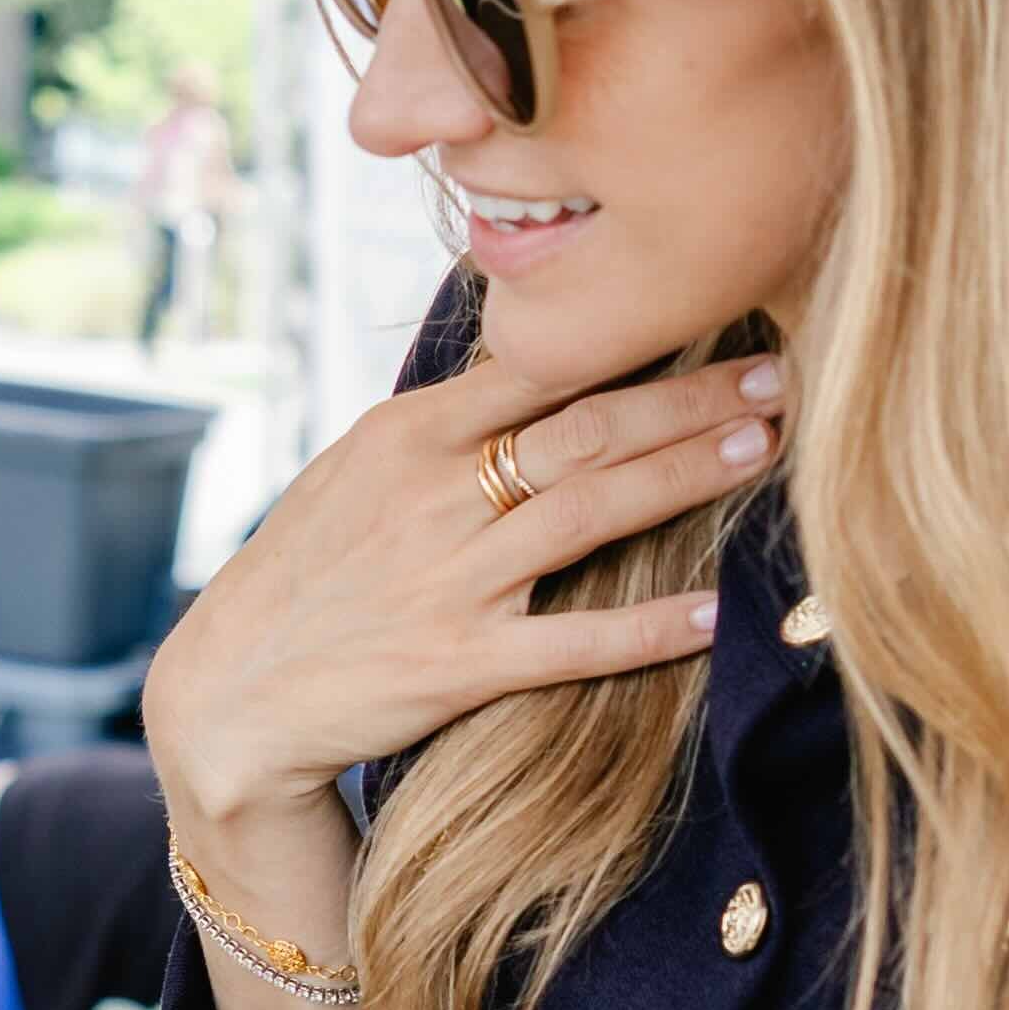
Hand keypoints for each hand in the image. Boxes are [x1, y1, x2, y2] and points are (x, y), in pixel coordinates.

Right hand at [135, 348, 786, 832]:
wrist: (227, 697)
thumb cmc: (301, 580)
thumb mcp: (353, 477)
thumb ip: (444, 430)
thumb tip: (535, 370)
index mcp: (406, 435)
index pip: (538, 365)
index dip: (634, 338)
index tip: (715, 312)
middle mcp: (430, 496)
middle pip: (584, 429)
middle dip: (690, 397)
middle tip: (781, 372)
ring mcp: (446, 579)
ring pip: (589, 512)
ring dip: (685, 476)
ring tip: (765, 447)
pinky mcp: (455, 664)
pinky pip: (569, 644)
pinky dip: (644, 630)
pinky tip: (711, 613)